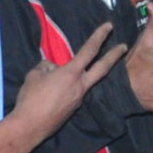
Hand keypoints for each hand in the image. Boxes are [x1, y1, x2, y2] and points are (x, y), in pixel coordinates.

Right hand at [12, 19, 127, 136]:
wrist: (29, 127)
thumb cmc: (30, 98)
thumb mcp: (34, 75)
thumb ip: (46, 67)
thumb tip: (52, 68)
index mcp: (71, 74)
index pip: (89, 50)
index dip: (99, 36)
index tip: (108, 26)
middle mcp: (80, 87)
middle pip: (102, 68)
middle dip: (114, 55)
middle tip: (123, 46)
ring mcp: (79, 100)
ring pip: (83, 82)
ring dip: (76, 76)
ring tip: (51, 82)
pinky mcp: (73, 110)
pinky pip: (73, 93)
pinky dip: (66, 89)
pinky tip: (50, 94)